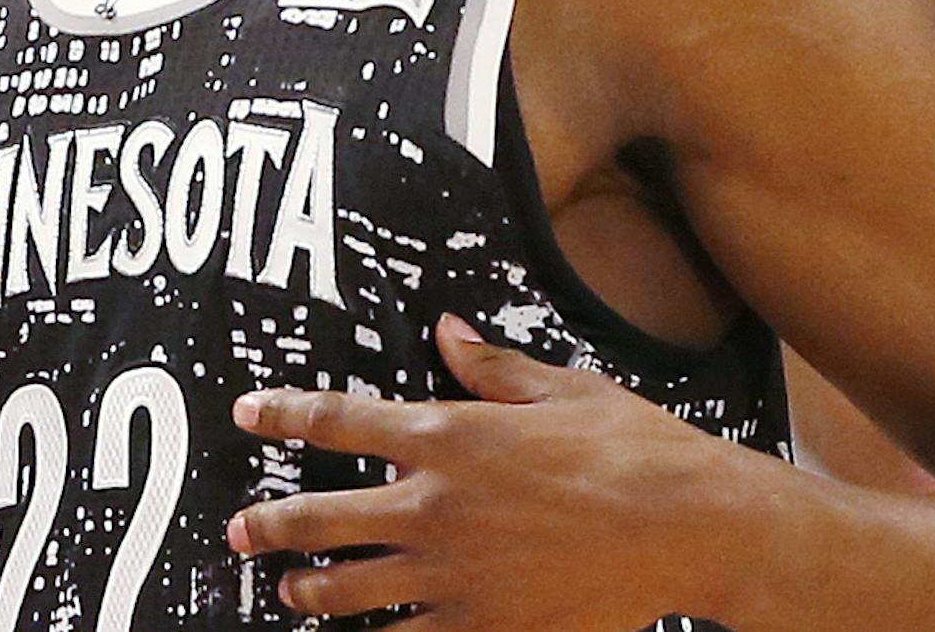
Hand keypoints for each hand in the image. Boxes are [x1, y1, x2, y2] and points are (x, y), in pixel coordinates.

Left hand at [226, 314, 758, 628]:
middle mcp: (435, 505)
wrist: (694, 527)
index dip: (283, 414)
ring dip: (312, 592)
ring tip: (291, 593)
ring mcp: (455, 574)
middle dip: (271, 526)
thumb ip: (491, 367)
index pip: (338, 419)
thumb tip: (446, 332)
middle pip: (324, 517)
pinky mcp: (488, 628)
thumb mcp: (561, 388)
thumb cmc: (635, 448)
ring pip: (352, 590)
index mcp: (447, 434)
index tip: (246, 414)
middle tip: (241, 532)